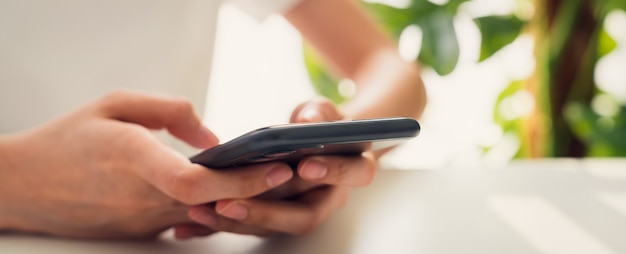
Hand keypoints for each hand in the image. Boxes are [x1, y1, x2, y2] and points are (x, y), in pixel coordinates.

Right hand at [0, 89, 293, 238]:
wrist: (26, 185)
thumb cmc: (69, 137)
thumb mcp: (115, 103)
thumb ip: (170, 112)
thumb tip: (215, 136)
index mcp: (132, 156)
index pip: (194, 180)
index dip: (240, 179)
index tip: (276, 167)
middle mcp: (141, 196)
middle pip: (214, 200)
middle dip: (261, 189)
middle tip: (299, 173)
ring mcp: (142, 219)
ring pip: (206, 214)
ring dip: (245, 200)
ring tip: (280, 179)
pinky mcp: (143, 230)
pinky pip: (189, 220)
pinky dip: (217, 208)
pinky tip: (241, 194)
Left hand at [179, 98, 376, 236]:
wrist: (315, 142)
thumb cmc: (319, 123)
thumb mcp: (323, 110)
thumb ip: (321, 114)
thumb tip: (309, 122)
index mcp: (354, 168)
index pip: (354, 175)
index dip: (333, 172)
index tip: (304, 165)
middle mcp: (330, 197)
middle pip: (306, 215)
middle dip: (267, 211)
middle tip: (230, 200)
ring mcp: (301, 211)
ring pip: (274, 227)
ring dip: (237, 221)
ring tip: (201, 209)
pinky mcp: (276, 218)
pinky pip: (250, 227)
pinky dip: (219, 226)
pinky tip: (189, 222)